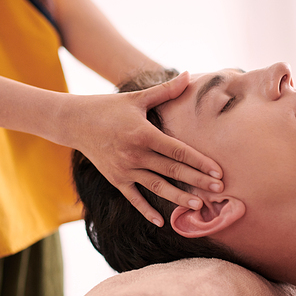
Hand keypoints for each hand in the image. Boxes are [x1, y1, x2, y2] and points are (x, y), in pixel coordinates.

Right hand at [67, 72, 223, 225]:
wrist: (75, 122)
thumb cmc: (109, 107)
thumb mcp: (137, 98)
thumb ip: (165, 90)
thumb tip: (188, 74)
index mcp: (143, 133)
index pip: (178, 151)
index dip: (200, 161)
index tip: (218, 171)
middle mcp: (135, 154)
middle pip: (173, 171)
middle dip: (198, 181)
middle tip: (219, 189)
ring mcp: (124, 169)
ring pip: (157, 187)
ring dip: (179, 198)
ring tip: (199, 206)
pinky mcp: (115, 179)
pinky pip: (134, 198)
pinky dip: (146, 210)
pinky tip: (160, 221)